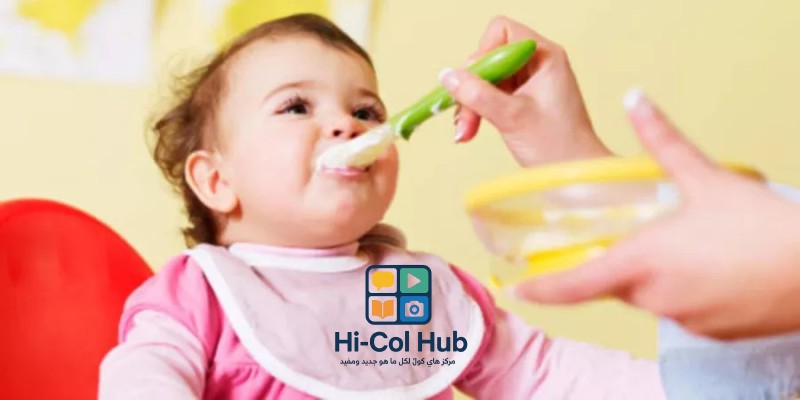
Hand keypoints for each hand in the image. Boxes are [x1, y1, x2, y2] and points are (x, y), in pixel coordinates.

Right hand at [439, 16, 610, 165]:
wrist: (575, 176)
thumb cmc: (558, 146)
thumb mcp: (512, 117)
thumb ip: (477, 94)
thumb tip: (448, 76)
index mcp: (545, 57)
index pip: (502, 32)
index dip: (483, 54)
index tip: (475, 83)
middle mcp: (538, 64)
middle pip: (489, 58)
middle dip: (472, 87)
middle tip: (465, 117)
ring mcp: (530, 83)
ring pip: (486, 79)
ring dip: (471, 104)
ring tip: (465, 131)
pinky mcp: (522, 100)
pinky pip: (490, 95)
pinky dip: (478, 111)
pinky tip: (470, 130)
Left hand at [514, 89, 799, 339]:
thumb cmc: (763, 228)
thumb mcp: (708, 179)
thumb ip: (663, 140)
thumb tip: (635, 99)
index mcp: (642, 262)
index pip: (574, 285)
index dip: (541, 289)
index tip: (517, 289)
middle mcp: (654, 297)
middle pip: (614, 284)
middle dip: (615, 263)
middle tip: (637, 238)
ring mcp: (682, 319)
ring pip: (648, 296)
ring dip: (651, 275)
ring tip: (687, 247)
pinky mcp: (708, 332)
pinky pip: (679, 310)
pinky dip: (682, 291)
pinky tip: (710, 268)